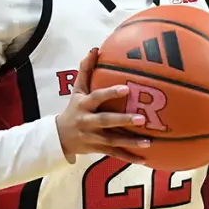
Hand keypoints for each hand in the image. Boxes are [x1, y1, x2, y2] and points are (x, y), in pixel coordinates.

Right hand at [55, 48, 151, 164]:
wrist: (59, 137)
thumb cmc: (74, 108)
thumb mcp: (77, 90)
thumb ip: (86, 70)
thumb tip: (95, 49)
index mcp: (84, 105)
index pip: (97, 97)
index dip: (111, 93)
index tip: (127, 88)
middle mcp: (88, 122)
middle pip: (106, 121)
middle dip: (123, 120)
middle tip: (142, 119)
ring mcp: (93, 137)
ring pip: (113, 141)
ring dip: (131, 142)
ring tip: (149, 142)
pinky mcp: (99, 149)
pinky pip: (116, 154)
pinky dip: (130, 157)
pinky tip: (146, 160)